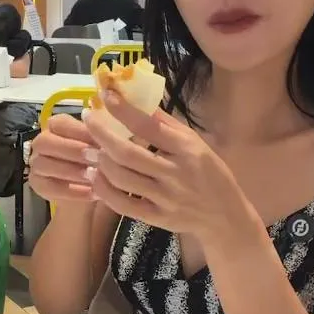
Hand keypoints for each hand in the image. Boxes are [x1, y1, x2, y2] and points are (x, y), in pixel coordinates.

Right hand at [27, 113, 97, 204]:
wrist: (101, 189)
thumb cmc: (102, 161)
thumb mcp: (105, 146)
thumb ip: (101, 137)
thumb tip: (104, 134)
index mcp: (56, 127)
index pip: (59, 123)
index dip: (78, 131)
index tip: (99, 140)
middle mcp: (42, 144)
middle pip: (45, 142)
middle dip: (72, 150)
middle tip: (95, 159)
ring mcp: (37, 164)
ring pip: (43, 165)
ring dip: (70, 171)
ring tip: (93, 177)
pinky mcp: (38, 185)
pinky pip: (48, 187)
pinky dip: (71, 191)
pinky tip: (91, 193)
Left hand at [82, 89, 247, 241]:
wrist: (225, 217)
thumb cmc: (210, 174)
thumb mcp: (196, 143)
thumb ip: (166, 123)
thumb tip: (138, 98)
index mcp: (186, 149)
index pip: (148, 126)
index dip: (123, 110)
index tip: (105, 96)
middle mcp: (175, 173)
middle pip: (128, 153)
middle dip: (101, 134)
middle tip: (87, 119)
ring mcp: (165, 198)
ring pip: (122, 178)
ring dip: (100, 162)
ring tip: (89, 150)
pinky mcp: (157, 218)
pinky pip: (123, 204)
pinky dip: (104, 189)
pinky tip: (94, 176)